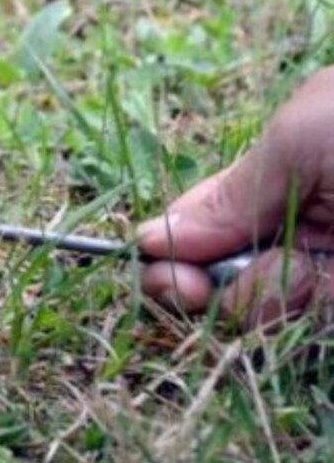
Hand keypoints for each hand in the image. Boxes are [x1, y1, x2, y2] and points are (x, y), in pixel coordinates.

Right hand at [138, 67, 333, 327]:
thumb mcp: (299, 137)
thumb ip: (228, 196)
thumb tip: (147, 238)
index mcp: (275, 185)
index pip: (195, 234)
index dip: (170, 260)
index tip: (170, 276)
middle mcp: (295, 234)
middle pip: (220, 285)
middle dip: (215, 288)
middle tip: (230, 280)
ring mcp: (325, 274)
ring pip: (266, 313)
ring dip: (275, 296)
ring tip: (322, 266)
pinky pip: (314, 326)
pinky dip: (317, 305)